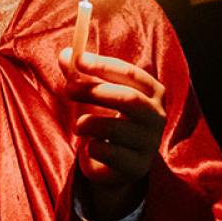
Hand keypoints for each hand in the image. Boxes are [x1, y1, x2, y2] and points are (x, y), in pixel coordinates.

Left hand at [58, 49, 165, 220]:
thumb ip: (82, 74)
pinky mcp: (137, 166)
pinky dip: (94, 147)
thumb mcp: (97, 94)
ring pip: (118, 127)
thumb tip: (65, 54)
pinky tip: (91, 147)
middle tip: (68, 89)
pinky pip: (110, 153)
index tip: (78, 60)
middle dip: (95, 91)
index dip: (104, 65)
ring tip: (78, 125)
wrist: (117, 165)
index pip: (131, 74)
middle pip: (128, 99)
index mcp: (152, 92)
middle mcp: (157, 116)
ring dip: (90, 122)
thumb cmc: (109, 120)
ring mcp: (149, 143)